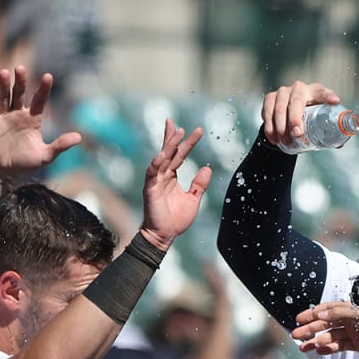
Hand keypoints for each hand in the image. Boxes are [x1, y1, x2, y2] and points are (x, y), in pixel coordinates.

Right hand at [0, 66, 81, 176]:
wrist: (6, 173)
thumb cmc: (27, 162)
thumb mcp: (46, 156)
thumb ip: (60, 145)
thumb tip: (79, 137)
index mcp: (33, 119)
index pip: (39, 101)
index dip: (43, 89)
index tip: (48, 76)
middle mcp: (18, 115)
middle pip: (19, 94)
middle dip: (20, 82)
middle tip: (20, 68)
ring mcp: (3, 119)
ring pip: (3, 99)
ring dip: (3, 86)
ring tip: (4, 72)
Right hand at [137, 118, 209, 245]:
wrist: (164, 236)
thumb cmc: (176, 219)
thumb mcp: (193, 199)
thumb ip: (199, 185)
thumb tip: (207, 168)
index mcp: (172, 177)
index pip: (179, 155)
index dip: (187, 143)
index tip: (197, 131)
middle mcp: (162, 176)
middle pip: (169, 152)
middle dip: (173, 137)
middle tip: (176, 122)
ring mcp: (155, 181)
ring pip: (162, 159)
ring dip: (168, 145)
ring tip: (176, 132)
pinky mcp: (150, 189)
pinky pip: (153, 173)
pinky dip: (157, 163)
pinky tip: (163, 154)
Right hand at [261, 81, 341, 149]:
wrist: (291, 111)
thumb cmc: (310, 114)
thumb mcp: (320, 119)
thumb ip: (330, 130)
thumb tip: (339, 146)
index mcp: (316, 92)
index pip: (323, 93)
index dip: (328, 96)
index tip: (334, 102)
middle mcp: (299, 88)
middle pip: (296, 102)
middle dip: (295, 118)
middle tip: (297, 134)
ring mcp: (283, 92)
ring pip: (279, 108)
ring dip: (280, 126)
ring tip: (285, 141)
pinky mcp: (270, 98)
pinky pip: (267, 112)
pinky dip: (269, 127)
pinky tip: (274, 138)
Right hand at [292, 301, 358, 358]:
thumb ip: (339, 313)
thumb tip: (319, 313)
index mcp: (352, 308)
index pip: (327, 309)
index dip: (312, 314)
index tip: (298, 319)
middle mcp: (352, 319)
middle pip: (326, 323)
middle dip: (310, 329)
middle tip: (295, 335)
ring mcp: (355, 332)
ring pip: (331, 335)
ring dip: (317, 340)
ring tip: (304, 347)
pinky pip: (340, 345)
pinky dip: (329, 348)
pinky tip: (320, 351)